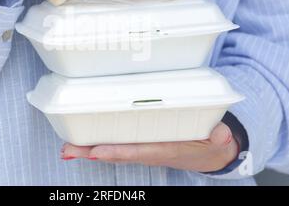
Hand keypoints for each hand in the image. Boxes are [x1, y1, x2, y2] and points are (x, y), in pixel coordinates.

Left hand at [61, 122, 239, 172]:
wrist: (209, 153)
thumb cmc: (210, 143)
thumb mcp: (220, 140)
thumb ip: (220, 137)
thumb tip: (222, 135)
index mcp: (166, 150)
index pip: (138, 151)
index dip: (117, 151)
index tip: (96, 151)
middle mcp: (150, 152)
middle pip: (116, 152)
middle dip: (91, 152)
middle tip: (66, 150)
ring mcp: (144, 149)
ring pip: (113, 149)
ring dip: (89, 148)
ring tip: (67, 147)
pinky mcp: (141, 144)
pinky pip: (118, 145)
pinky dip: (99, 144)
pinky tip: (84, 141)